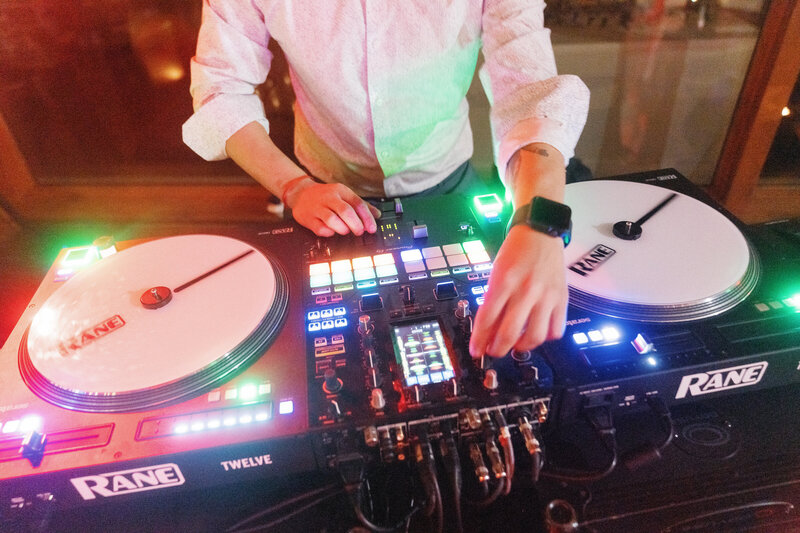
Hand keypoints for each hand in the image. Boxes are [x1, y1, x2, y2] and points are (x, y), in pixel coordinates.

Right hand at [286, 180, 381, 236]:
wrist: (300, 193)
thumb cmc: (326, 196)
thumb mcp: (344, 196)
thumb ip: (361, 205)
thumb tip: (377, 215)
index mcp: (341, 191)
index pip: (357, 203)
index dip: (367, 217)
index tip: (372, 228)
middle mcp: (329, 198)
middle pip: (345, 211)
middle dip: (356, 224)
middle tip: (360, 232)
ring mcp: (317, 208)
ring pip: (332, 219)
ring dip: (342, 228)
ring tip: (345, 231)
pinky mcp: (308, 218)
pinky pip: (320, 228)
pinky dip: (328, 232)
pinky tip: (331, 231)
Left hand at [469, 226, 567, 357]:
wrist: (540, 233)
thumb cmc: (515, 251)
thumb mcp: (496, 272)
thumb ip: (493, 299)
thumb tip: (487, 329)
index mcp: (504, 281)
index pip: (487, 318)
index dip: (479, 340)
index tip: (475, 350)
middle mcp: (525, 290)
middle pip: (509, 332)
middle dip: (497, 349)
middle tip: (493, 351)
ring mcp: (546, 296)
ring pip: (534, 336)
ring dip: (521, 347)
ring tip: (515, 345)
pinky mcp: (562, 299)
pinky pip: (556, 329)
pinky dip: (545, 338)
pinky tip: (537, 333)